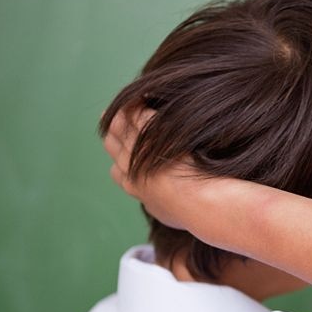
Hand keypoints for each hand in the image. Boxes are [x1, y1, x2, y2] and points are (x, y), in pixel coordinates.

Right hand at [102, 107, 198, 230]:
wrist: (201, 204)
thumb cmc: (197, 212)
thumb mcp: (173, 215)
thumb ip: (164, 208)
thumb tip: (167, 208)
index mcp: (136, 190)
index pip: (117, 173)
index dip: (119, 160)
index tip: (121, 151)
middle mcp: (131, 171)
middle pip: (114, 146)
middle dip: (113, 131)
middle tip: (110, 117)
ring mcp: (139, 153)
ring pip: (122, 128)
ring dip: (123, 115)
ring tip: (126, 103)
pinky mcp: (150, 138)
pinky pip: (139, 116)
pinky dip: (138, 105)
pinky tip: (144, 96)